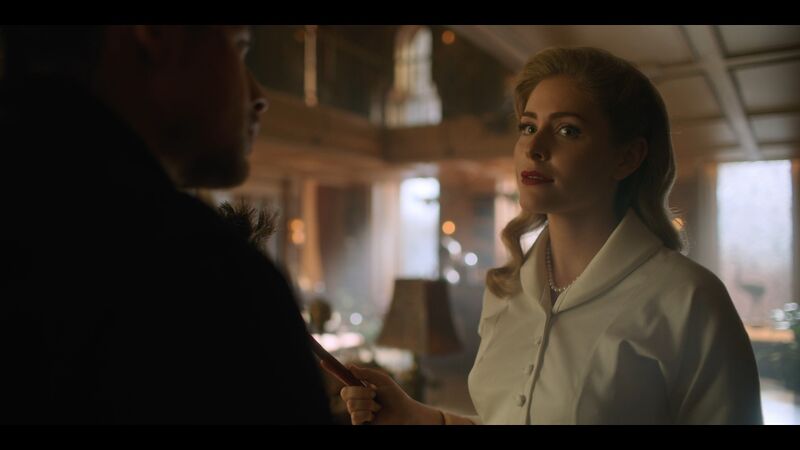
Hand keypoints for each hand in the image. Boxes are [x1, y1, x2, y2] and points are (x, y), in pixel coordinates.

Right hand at [321, 362, 441, 424]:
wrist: (404, 413)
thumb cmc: (395, 396)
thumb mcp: (382, 380)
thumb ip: (367, 374)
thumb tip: (350, 367)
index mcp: (359, 386)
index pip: (343, 378)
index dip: (332, 370)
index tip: (323, 362)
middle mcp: (355, 399)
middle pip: (345, 393)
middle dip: (361, 393)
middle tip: (374, 395)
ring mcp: (356, 412)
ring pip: (351, 406)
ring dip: (368, 405)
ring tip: (378, 407)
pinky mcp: (359, 424)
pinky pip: (355, 417)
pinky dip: (367, 415)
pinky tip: (374, 416)